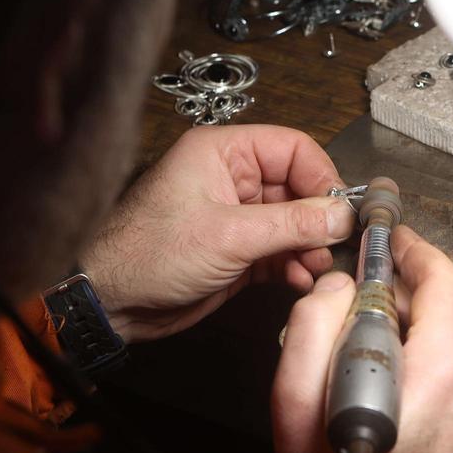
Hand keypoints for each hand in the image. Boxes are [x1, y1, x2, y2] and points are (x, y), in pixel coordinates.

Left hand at [80, 125, 354, 341]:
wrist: (110, 303)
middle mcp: (231, 179)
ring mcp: (235, 217)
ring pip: (293, 224)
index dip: (322, 177)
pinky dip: (295, 265)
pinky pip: (280, 252)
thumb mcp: (228, 235)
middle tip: (336, 245)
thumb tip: (341, 214)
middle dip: (319, 219)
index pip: (292, 149)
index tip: (342, 209)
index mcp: (223, 152)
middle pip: (298, 188)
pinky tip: (302, 279)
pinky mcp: (237, 252)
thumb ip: (291, 224)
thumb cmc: (146, 254)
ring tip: (317, 268)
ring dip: (310, 246)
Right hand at [272, 226, 452, 452]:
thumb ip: (316, 322)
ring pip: (450, 352)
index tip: (394, 240)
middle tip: (360, 305)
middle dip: (402, 303)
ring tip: (367, 363)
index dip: (414, 252)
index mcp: (443, 369)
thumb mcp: (297, 395)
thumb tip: (339, 287)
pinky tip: (394, 396)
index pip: (443, 281)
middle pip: (446, 317)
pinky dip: (429, 375)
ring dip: (413, 344)